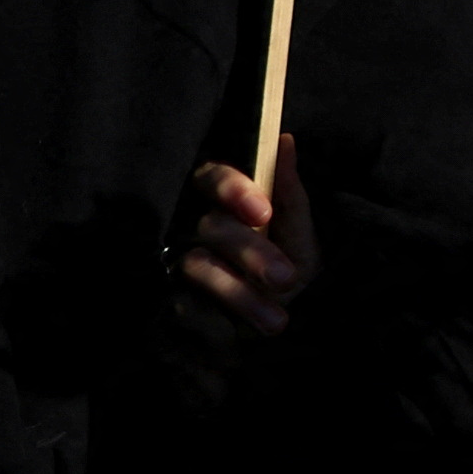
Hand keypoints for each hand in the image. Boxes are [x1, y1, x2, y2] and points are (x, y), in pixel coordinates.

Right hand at [173, 134, 317, 344]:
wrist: (288, 316)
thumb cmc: (289, 259)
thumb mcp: (298, 229)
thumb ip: (289, 191)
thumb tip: (283, 141)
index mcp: (226, 199)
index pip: (214, 177)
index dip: (233, 190)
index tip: (261, 212)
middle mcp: (197, 224)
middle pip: (211, 226)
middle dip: (250, 252)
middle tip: (285, 278)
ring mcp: (181, 261)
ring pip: (197, 267)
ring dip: (239, 294)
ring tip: (277, 321)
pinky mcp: (174, 297)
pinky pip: (182, 303)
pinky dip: (210, 317)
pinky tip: (236, 332)